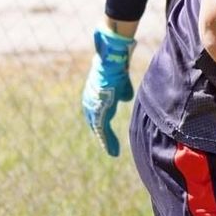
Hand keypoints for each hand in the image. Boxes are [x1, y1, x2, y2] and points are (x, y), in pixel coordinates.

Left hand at [81, 28, 134, 156]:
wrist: (112, 63)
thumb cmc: (116, 69)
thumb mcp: (121, 82)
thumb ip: (122, 91)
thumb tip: (126, 99)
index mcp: (93, 95)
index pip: (97, 113)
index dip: (102, 124)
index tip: (107, 134)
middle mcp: (90, 103)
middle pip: (96, 124)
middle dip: (104, 136)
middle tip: (111, 148)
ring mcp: (93, 108)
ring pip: (99, 130)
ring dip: (107, 141)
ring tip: (113, 152)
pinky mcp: (98, 112)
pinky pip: (103, 131)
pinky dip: (108, 142)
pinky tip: (113, 151)